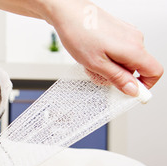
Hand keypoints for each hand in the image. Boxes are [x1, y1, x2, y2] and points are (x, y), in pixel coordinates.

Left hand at [47, 0, 162, 94]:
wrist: (68, 14)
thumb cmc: (79, 34)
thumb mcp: (97, 64)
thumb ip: (118, 78)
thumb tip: (133, 90)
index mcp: (133, 49)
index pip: (154, 72)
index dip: (145, 86)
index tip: (131, 93)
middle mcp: (135, 40)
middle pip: (136, 69)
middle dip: (118, 77)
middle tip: (98, 75)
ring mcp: (128, 34)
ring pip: (125, 61)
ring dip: (109, 68)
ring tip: (91, 62)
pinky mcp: (119, 32)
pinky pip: (118, 52)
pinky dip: (106, 58)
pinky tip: (92, 55)